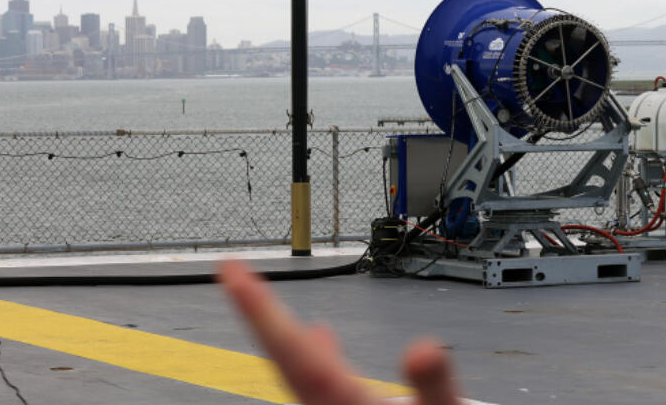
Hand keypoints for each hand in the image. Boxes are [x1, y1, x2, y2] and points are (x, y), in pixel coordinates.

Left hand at [218, 259, 461, 404]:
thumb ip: (435, 386)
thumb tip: (422, 349)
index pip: (290, 351)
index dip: (259, 309)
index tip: (231, 273)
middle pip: (287, 363)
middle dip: (266, 319)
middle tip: (239, 280)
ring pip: (306, 383)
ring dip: (301, 345)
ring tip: (302, 318)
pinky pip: (322, 395)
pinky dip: (322, 368)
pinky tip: (330, 353)